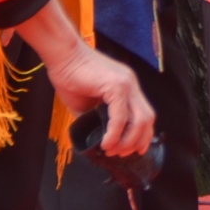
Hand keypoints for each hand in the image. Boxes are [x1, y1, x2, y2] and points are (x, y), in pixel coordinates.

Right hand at [12, 0, 153, 157]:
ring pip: (140, 119)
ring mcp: (126, 83)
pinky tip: (106, 143)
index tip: (135, 150)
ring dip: (128, 140)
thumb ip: (95, 118)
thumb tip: (97, 138)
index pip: (144, 114)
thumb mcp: (85, 104)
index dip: (143, 135)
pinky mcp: (116, 85)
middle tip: (121, 154)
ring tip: (112, 150)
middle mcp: (131, 84)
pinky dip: (115, 133)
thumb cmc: (69, 76)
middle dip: (138, 141)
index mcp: (127, 87)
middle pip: (148, 118)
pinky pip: (121, 115)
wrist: (61, 55)